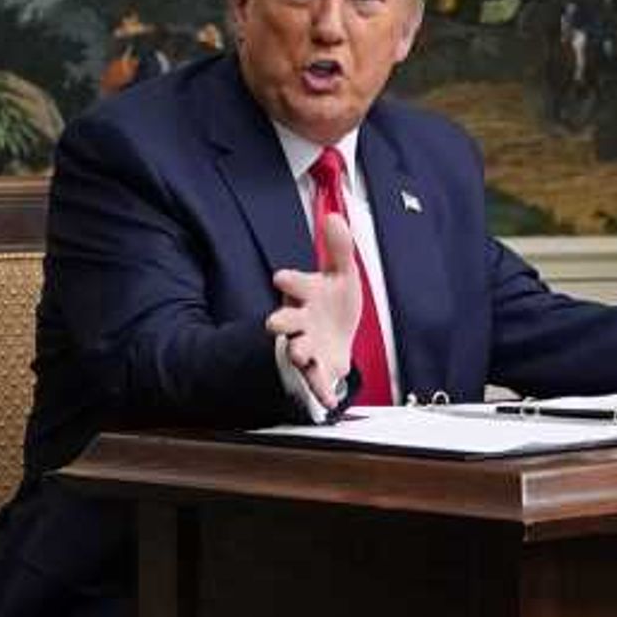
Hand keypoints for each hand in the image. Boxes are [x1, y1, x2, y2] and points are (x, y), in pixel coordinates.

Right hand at [267, 211, 368, 402]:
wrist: (338, 337)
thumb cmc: (333, 304)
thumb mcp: (341, 274)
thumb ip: (338, 248)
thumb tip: (334, 217)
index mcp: (305, 294)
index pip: (294, 284)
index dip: (289, 281)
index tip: (282, 279)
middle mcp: (301, 321)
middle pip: (285, 321)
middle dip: (281, 322)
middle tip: (275, 323)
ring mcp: (307, 345)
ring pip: (297, 349)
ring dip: (298, 352)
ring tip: (301, 354)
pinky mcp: (318, 368)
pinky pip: (318, 381)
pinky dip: (322, 391)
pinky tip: (330, 399)